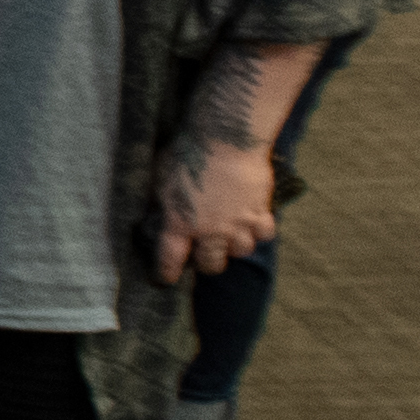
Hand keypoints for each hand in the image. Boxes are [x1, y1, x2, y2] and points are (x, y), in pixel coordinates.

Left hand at [155, 130, 279, 283]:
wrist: (226, 139)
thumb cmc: (187, 153)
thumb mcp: (161, 178)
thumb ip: (160, 202)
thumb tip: (154, 214)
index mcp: (179, 223)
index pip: (171, 260)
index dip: (167, 273)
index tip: (166, 280)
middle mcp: (210, 230)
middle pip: (212, 264)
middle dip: (207, 264)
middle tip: (205, 256)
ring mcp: (238, 223)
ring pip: (241, 252)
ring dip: (235, 247)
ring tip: (231, 237)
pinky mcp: (260, 211)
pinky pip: (265, 234)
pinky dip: (260, 232)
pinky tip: (254, 224)